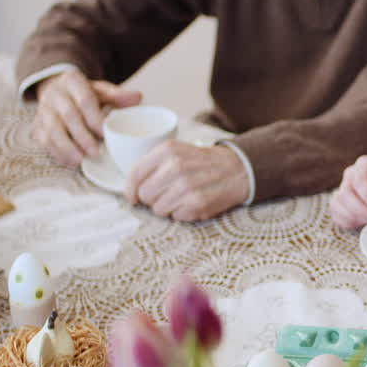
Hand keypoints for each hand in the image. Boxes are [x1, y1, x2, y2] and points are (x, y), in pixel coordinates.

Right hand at [32, 69, 141, 165]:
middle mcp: (55, 94)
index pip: (84, 100)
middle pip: (68, 115)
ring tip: (80, 160)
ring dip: (66, 147)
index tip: (105, 133)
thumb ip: (117, 95)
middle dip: (82, 136)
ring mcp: (44, 110)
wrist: (57, 90)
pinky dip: (56, 152)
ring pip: (52, 129)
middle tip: (96, 152)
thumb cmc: (83, 93)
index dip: (94, 117)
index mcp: (72, 82)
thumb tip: (138, 98)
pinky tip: (69, 162)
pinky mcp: (37, 125)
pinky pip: (43, 140)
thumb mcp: (100, 89)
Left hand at [126, 140, 249, 220]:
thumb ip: (152, 165)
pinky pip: (175, 217)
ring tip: (182, 197)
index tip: (133, 197)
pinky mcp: (197, 203)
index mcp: (167, 150)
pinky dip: (182, 213)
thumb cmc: (201, 163)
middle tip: (167, 194)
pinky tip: (193, 203)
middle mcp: (175, 166)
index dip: (130, 190)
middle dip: (152, 198)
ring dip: (167, 207)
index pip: (135, 174)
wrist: (236, 169)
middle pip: (144, 195)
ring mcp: (186, 186)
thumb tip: (131, 189)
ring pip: (158, 209)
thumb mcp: (176, 151)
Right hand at [330, 154, 366, 229]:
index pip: (360, 181)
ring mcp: (344, 187)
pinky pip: (336, 213)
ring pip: (338, 205)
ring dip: (355, 218)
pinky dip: (347, 222)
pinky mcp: (342, 201)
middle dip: (363, 212)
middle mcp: (351, 175)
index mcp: (365, 164)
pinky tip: (364, 224)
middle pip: (345, 195)